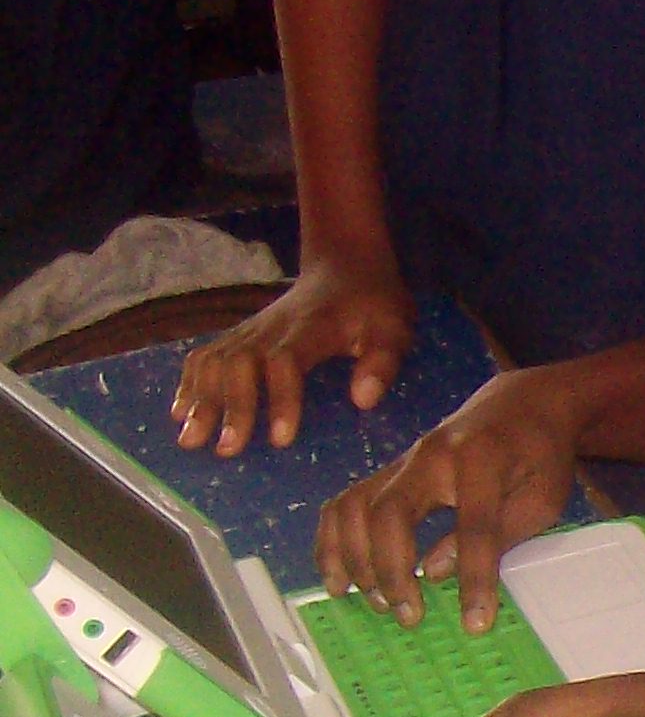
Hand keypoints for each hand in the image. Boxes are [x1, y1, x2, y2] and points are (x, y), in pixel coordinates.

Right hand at [172, 255, 416, 456]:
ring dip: (200, 399)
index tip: (280, 439)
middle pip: (239, 364)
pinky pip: (205, 354)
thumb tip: (363, 400)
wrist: (343, 267)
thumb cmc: (372, 304)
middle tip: (226, 450)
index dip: (280, 400)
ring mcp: (250, 330)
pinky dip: (189, 382)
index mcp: (310, 330)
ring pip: (215, 360)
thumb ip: (382, 362)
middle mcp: (270, 329)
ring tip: (190, 439)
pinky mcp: (239, 334)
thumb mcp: (393, 328)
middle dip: (231, 407)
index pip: (286, 363)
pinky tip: (179, 411)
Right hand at [313, 368, 585, 628]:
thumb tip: (437, 572)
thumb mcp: (541, 496)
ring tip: (375, 603)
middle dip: (392, 571)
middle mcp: (431, 455)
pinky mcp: (390, 471)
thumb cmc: (540, 454)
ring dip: (355, 560)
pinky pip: (346, 503)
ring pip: (355, 507)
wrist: (523, 404)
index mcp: (482, 459)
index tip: (474, 622)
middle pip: (391, 513)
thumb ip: (498, 533)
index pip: (474, 527)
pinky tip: (339, 579)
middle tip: (408, 616)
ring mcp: (403, 461)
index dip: (473, 578)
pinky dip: (334, 542)